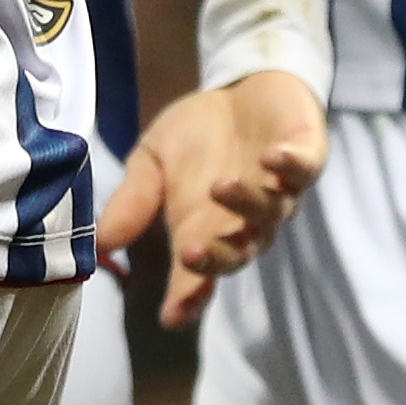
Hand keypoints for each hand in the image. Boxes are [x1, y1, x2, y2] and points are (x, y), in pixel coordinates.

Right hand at [101, 70, 327, 327]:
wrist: (240, 87)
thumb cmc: (196, 133)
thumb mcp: (151, 161)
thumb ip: (133, 201)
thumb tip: (100, 242)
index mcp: (206, 228)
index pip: (198, 275)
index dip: (187, 297)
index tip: (170, 317)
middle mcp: (247, 220)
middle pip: (240, 253)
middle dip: (218, 257)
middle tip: (190, 253)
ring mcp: (280, 190)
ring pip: (270, 212)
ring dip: (246, 204)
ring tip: (219, 186)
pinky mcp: (305, 157)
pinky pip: (304, 169)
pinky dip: (290, 166)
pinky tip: (271, 158)